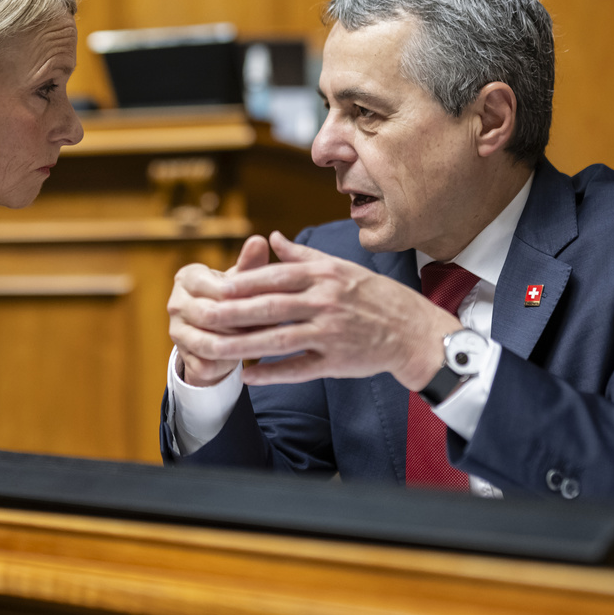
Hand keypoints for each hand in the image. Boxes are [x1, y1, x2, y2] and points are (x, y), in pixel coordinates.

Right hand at [168, 235, 270, 385]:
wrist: (220, 330)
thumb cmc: (236, 297)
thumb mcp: (244, 280)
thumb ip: (251, 263)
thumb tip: (260, 239)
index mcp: (187, 277)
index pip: (218, 289)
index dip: (247, 298)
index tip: (275, 302)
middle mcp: (175, 303)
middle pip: (210, 315)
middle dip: (242, 322)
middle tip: (273, 325)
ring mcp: (176, 331)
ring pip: (208, 342)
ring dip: (237, 344)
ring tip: (264, 342)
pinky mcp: (183, 356)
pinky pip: (206, 363)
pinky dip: (229, 363)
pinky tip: (251, 359)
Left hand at [176, 231, 460, 388]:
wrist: (413, 331)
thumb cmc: (374, 296)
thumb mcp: (341, 267)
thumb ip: (302, 256)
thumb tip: (271, 239)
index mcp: (324, 276)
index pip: (274, 277)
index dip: (241, 283)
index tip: (212, 287)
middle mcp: (326, 302)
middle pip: (270, 307)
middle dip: (231, 313)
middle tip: (200, 317)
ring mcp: (330, 334)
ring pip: (278, 340)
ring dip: (242, 345)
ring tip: (212, 349)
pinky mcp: (336, 362)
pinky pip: (298, 369)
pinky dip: (271, 373)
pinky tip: (246, 376)